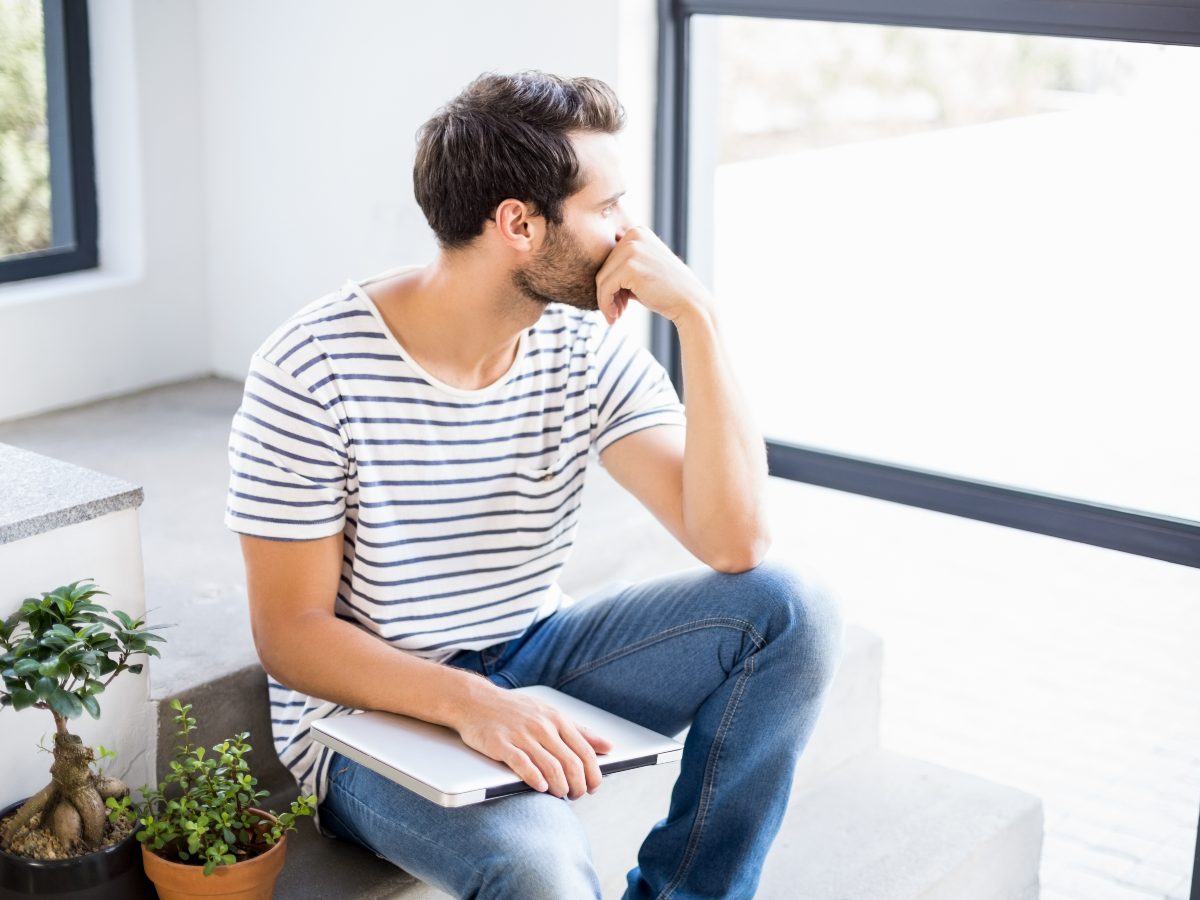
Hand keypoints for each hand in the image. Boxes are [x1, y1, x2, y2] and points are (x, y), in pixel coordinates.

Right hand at [455, 689, 612, 799]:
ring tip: (559, 794)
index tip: (593, 787)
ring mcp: (521, 735)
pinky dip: (535, 779)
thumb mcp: (551, 714)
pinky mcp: (501, 744)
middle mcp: (542, 726)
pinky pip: (523, 764)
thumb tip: (608, 746)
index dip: (593, 774)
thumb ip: (580, 731)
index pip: (585, 751)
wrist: (476, 700)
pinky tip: (539, 787)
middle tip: (576, 795)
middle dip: (578, 785)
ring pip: (551, 767)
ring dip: (559, 787)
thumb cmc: (516, 710)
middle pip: (571, 763)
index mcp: (557, 719)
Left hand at [594, 226, 713, 324]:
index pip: (609, 257)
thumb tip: (595, 274)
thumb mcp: (643, 270)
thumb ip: (622, 266)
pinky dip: (605, 305)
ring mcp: (631, 248)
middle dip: (608, 292)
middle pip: (603, 267)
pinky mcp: (629, 266)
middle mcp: (634, 234)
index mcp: (637, 231)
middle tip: (618, 311)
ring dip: (605, 301)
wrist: (691, 304)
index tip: (621, 301)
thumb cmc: (667, 291)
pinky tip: (615, 318)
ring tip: (616, 315)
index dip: (612, 281)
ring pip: (601, 278)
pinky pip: (605, 288)